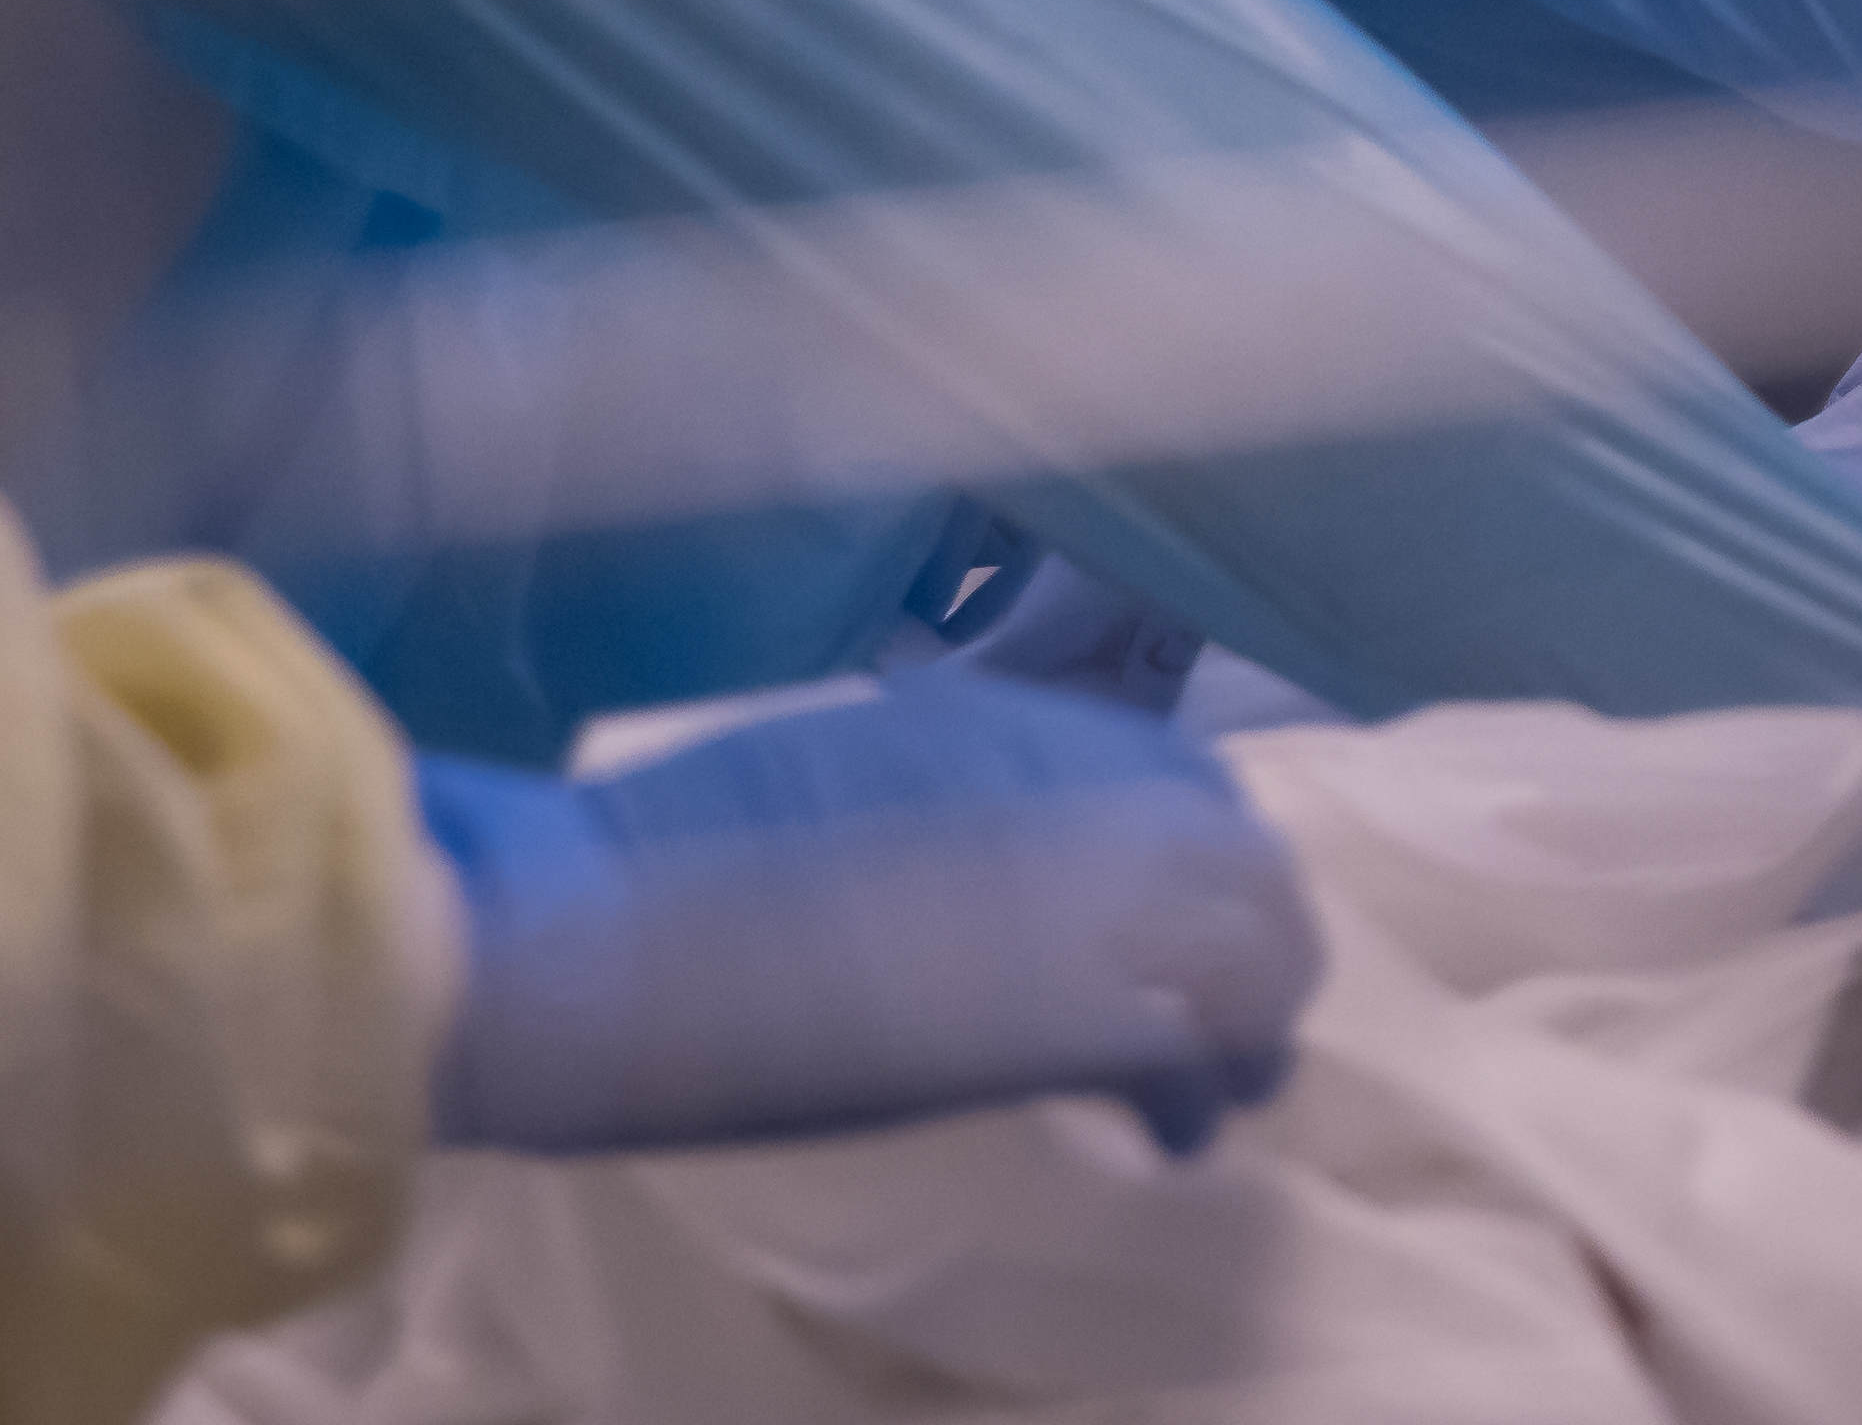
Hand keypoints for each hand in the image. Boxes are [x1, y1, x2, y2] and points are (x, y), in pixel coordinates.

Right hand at [417, 663, 1325, 1159]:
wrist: (604, 933)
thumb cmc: (664, 863)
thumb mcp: (832, 775)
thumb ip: (934, 800)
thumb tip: (960, 852)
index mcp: (1007, 723)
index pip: (1181, 774)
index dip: (1202, 850)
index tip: (1184, 914)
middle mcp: (1074, 788)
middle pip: (1244, 860)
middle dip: (1257, 938)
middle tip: (1233, 1017)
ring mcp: (1085, 896)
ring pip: (1253, 954)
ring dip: (1251, 1022)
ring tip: (1228, 1088)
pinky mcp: (1071, 1013)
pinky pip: (1196, 1054)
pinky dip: (1201, 1098)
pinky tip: (1176, 1138)